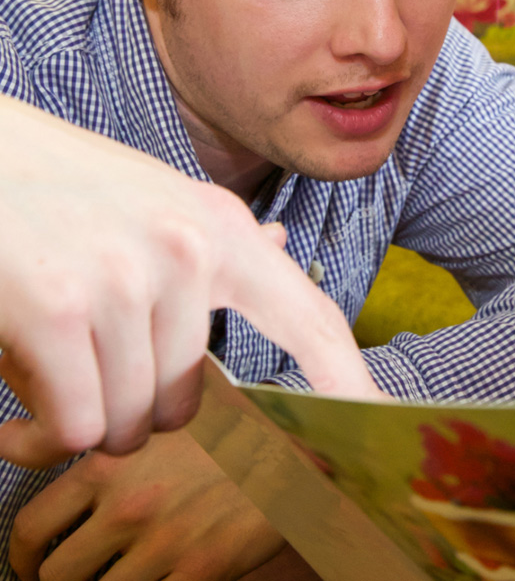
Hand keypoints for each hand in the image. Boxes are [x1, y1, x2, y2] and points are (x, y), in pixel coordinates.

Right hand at [0, 94, 381, 467]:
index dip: (349, 380)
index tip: (381, 422)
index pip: (309, 318)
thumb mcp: (157, 198)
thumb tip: (282, 245)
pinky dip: (41, 420)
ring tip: (51, 344)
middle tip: (88, 353)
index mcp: (224, 227)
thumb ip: (216, 240)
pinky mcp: (54, 306)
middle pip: (184, 404)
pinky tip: (24, 361)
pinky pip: (74, 424)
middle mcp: (188, 249)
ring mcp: (124, 277)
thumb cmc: (62, 187)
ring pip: (122, 423)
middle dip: (133, 405)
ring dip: (82, 409)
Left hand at [9, 429, 284, 580]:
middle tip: (74, 577)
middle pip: (56, 574)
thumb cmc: (243, 426)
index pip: (32, 525)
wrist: (307, 453)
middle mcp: (129, 505)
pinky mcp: (198, 572)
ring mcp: (162, 544)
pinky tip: (158, 578)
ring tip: (117, 577)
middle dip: (58, 580)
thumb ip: (120, 411)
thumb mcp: (174, 403)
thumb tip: (35, 423)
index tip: (34, 561)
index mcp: (113, 462)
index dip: (24, 554)